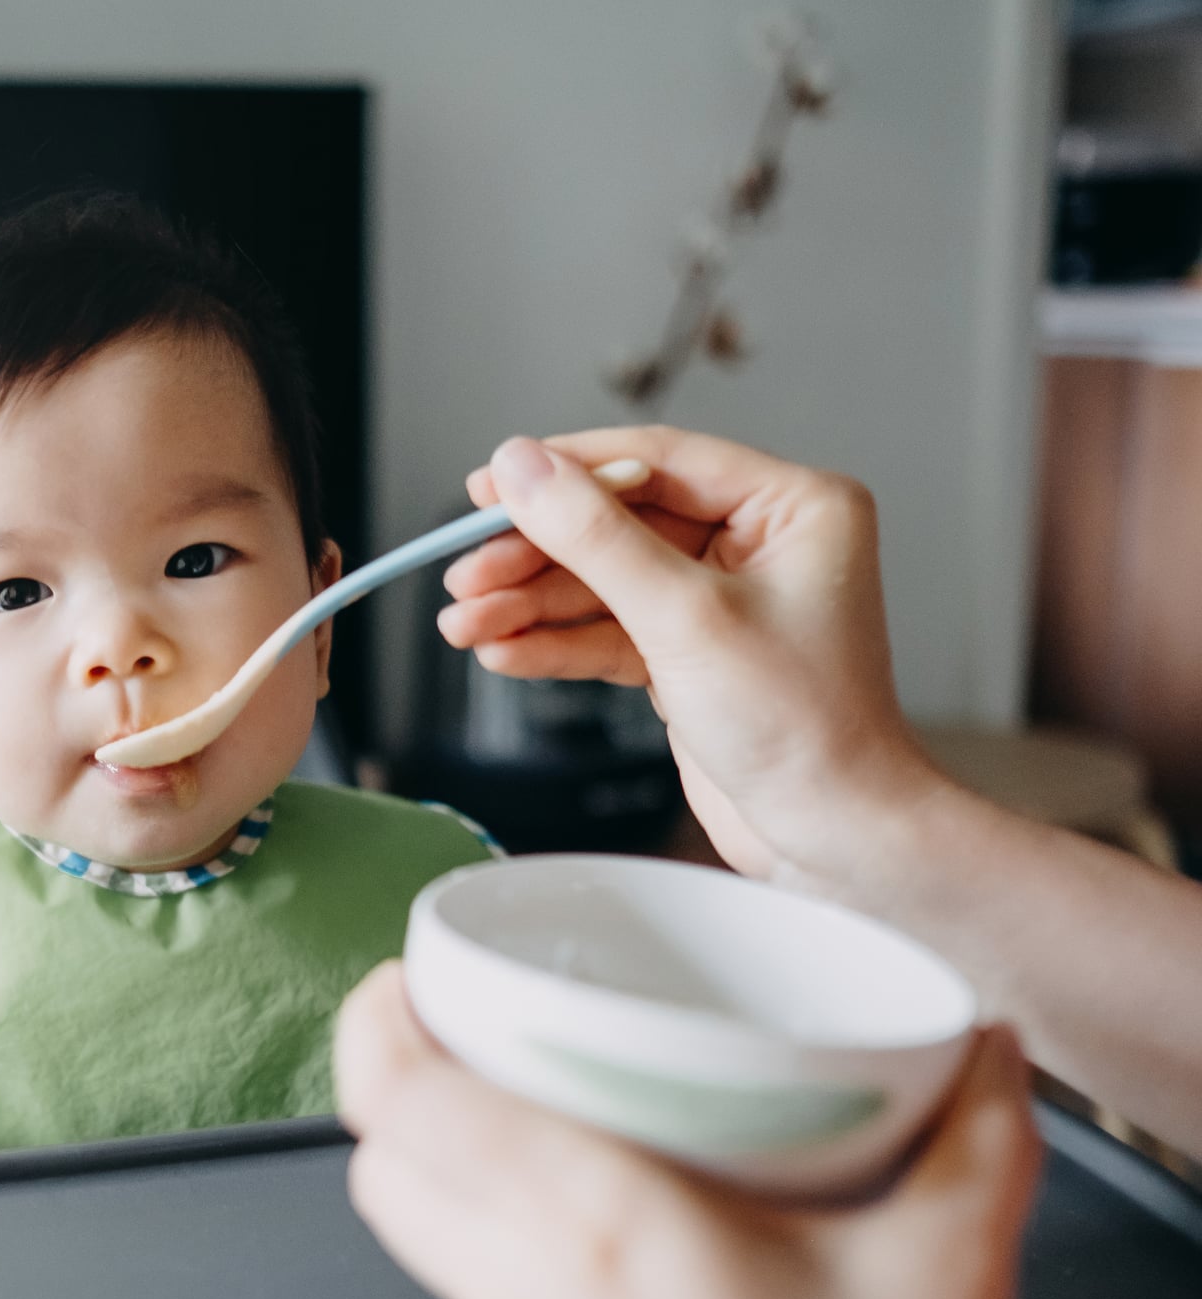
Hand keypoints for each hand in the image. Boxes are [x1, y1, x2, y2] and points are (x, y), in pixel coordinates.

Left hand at [334, 962, 1041, 1298]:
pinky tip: (572, 1219)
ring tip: (521, 1106)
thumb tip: (983, 1052)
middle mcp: (527, 1292)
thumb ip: (975, 1146)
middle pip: (383, 1169)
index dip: (375, 1025)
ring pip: (419, 1238)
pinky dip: (489, 1237)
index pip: (400, 1107)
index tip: (408, 973)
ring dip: (443, 1164)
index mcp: (593, 1226)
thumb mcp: (942, 1277)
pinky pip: (473, 1297)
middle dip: (401, 1086)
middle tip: (465, 1028)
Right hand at [439, 428, 940, 890]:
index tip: (488, 488)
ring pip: (603, 580)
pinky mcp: (690, 652)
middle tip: (466, 574)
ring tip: (465, 624)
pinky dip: (556, 643)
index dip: (563, 471)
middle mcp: (759, 542)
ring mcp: (721, 599)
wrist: (833, 838)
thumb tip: (521, 466)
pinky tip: (504, 651)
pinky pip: (608, 630)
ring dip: (531, 604)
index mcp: (791, 505)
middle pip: (617, 522)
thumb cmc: (805, 728)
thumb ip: (595, 537)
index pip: (655, 460)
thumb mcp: (684, 617)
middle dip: (535, 554)